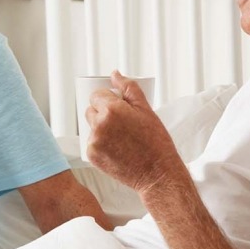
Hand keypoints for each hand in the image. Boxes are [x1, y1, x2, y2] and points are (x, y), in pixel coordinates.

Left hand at [84, 71, 182, 193]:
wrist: (157, 173)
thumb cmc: (156, 143)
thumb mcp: (146, 109)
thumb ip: (129, 88)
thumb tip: (115, 75)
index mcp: (112, 110)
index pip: (97, 94)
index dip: (108, 99)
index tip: (119, 107)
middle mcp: (99, 125)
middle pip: (91, 109)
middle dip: (103, 112)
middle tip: (123, 124)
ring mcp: (94, 142)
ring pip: (91, 127)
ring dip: (102, 128)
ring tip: (122, 138)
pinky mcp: (92, 156)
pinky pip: (92, 143)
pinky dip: (101, 144)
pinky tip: (117, 149)